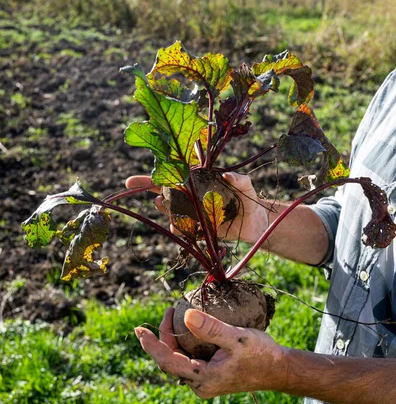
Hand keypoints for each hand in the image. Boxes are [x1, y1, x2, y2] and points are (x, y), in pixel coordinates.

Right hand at [125, 172, 268, 244]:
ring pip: (171, 210)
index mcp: (198, 181)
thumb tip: (228, 175)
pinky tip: (177, 227)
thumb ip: (239, 179)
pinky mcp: (197, 228)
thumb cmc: (249, 198)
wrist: (255, 222)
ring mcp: (192, 212)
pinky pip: (183, 229)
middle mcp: (191, 195)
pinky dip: (178, 229)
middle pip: (164, 191)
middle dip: (147, 188)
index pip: (173, 174)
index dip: (152, 176)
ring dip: (164, 208)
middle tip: (135, 186)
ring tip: (163, 204)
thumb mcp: (247, 185)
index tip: (132, 180)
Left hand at [134, 308, 288, 398]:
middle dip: (161, 338)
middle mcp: (200, 385)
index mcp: (203, 378)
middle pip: (169, 361)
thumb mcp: (237, 338)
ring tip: (172, 316)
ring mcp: (205, 382)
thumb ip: (211, 329)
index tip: (139, 329)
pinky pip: (188, 360)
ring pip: (178, 361)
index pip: (167, 362)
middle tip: (165, 312)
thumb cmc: (261, 354)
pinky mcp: (211, 377)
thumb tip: (186, 315)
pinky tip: (187, 327)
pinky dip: (184, 344)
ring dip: (172, 340)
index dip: (151, 345)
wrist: (279, 371)